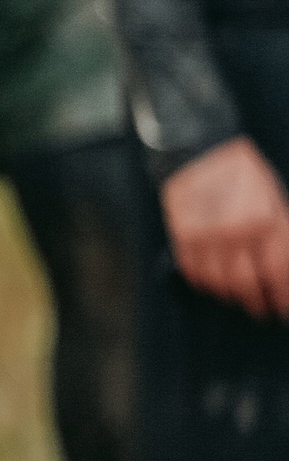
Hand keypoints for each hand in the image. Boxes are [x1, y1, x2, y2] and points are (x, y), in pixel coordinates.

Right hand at [163, 136, 288, 316]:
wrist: (200, 150)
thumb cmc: (243, 174)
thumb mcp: (275, 200)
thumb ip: (281, 233)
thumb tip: (283, 270)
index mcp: (266, 220)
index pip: (278, 271)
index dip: (284, 294)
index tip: (285, 306)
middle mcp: (236, 231)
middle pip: (246, 283)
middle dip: (257, 303)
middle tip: (263, 310)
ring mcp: (206, 234)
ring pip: (218, 282)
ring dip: (230, 295)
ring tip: (239, 298)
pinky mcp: (182, 235)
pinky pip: (193, 271)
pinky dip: (204, 283)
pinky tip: (214, 284)